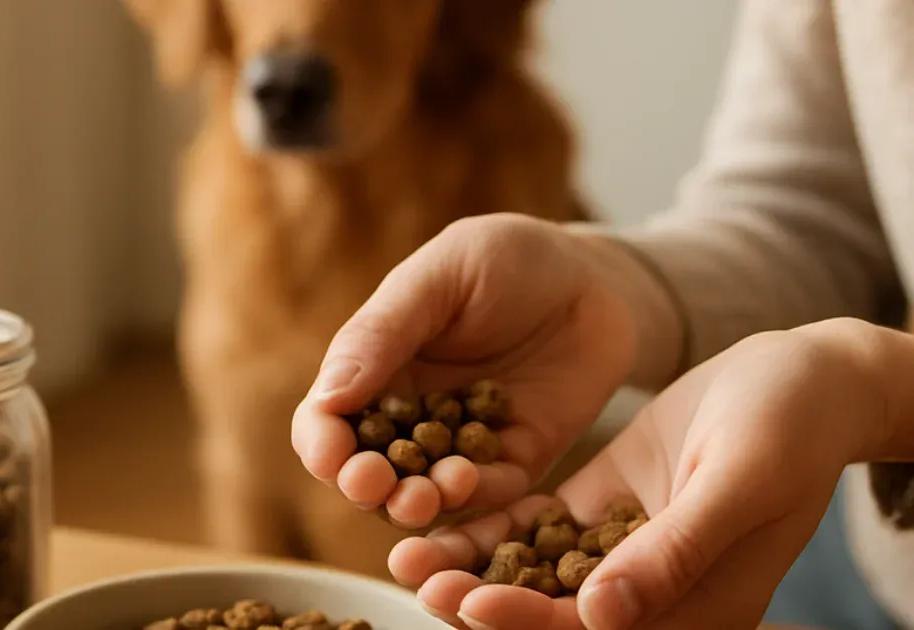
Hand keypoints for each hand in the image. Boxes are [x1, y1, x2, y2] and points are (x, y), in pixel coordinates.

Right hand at [291, 214, 659, 527]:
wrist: (595, 277)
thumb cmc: (508, 259)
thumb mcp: (440, 276)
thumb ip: (384, 331)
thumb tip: (329, 396)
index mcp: (375, 368)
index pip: (327, 420)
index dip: (321, 444)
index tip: (330, 455)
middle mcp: (409, 415)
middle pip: (367, 470)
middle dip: (363, 486)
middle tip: (371, 484)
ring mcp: (462, 443)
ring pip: (423, 494)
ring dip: (413, 503)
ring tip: (420, 495)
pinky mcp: (516, 459)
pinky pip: (490, 493)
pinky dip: (475, 497)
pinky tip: (468, 481)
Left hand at [392, 319, 891, 629]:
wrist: (806, 378)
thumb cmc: (791, 427)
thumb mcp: (738, 483)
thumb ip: (674, 550)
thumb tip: (600, 614)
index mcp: (697, 610)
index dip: (529, 621)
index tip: (468, 601)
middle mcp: (652, 591)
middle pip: (552, 609)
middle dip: (479, 597)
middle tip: (413, 573)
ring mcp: (622, 548)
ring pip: (534, 568)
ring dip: (472, 563)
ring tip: (408, 547)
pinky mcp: (602, 506)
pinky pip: (537, 524)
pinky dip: (492, 522)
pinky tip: (441, 507)